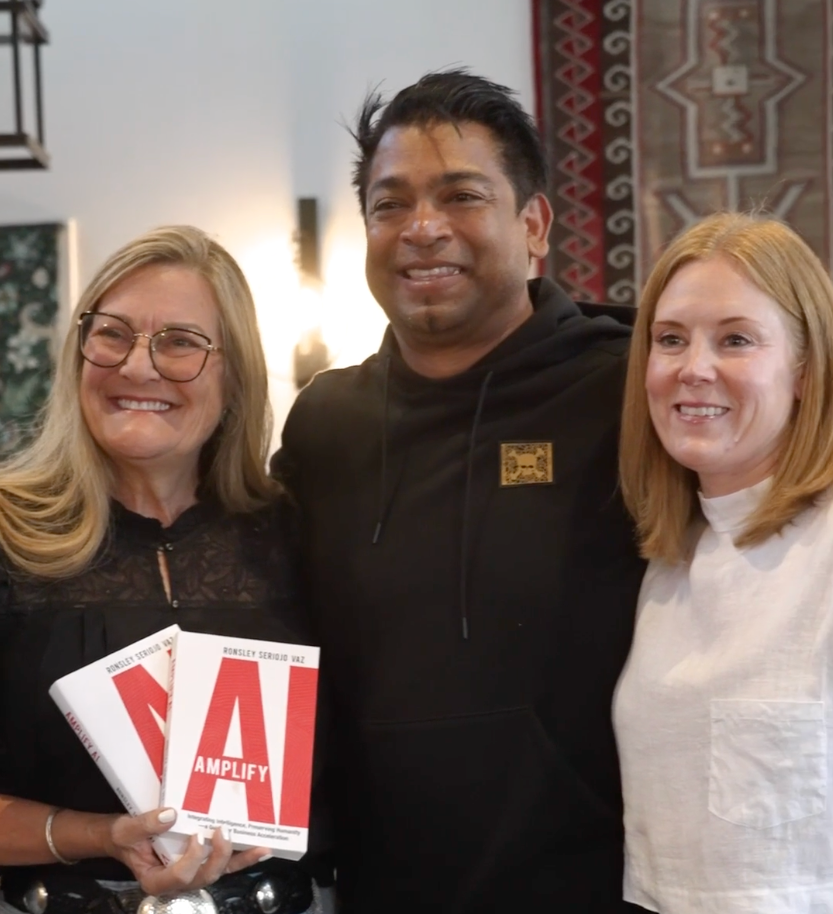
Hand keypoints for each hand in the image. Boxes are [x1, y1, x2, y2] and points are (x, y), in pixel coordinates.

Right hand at [106, 808, 270, 894]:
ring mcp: (192, 872)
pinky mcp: (202, 862)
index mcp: (156, 880)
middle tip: (223, 831)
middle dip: (218, 857)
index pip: (179, 877)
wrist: (127, 837)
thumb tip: (171, 814)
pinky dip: (242, 858)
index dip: (192, 859)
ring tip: (259, 846)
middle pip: (204, 877)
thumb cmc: (125, 838)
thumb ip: (145, 825)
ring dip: (239, 859)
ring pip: (218, 872)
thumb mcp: (126, 831)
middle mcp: (177, 882)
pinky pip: (225, 864)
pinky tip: (260, 848)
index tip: (196, 835)